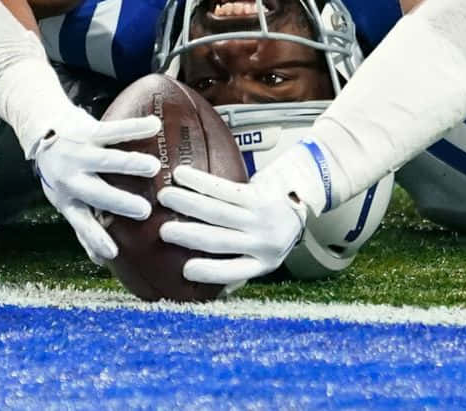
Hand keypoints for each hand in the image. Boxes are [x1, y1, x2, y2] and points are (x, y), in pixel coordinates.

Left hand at [33, 113, 160, 265]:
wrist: (40, 128)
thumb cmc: (60, 172)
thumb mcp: (66, 201)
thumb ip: (84, 227)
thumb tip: (101, 261)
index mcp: (67, 199)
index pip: (81, 223)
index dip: (95, 238)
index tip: (114, 253)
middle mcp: (71, 178)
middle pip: (95, 192)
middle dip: (118, 202)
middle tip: (143, 210)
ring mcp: (80, 153)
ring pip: (106, 160)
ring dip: (130, 164)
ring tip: (153, 168)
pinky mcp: (88, 130)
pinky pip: (113, 129)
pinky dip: (134, 128)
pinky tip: (154, 126)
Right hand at [157, 165, 307, 286]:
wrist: (301, 195)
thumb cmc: (271, 230)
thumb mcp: (264, 255)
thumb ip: (238, 267)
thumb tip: (200, 289)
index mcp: (263, 263)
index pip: (234, 271)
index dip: (210, 272)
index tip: (185, 270)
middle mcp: (262, 241)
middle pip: (219, 240)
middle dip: (189, 235)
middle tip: (164, 231)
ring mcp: (261, 216)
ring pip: (218, 211)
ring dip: (188, 203)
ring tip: (165, 197)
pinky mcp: (258, 192)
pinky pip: (223, 188)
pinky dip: (200, 182)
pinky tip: (182, 175)